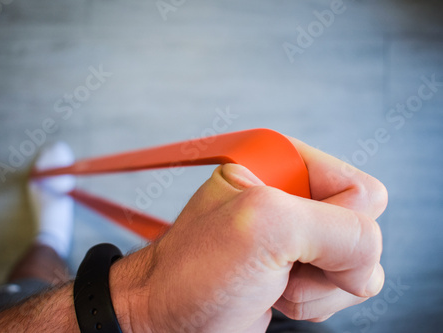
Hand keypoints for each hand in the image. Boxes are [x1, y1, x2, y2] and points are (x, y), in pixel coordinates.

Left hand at [110, 137, 387, 332]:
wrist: (170, 318)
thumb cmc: (195, 272)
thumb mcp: (265, 227)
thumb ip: (338, 229)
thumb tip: (367, 262)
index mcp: (283, 164)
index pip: (361, 190)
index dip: (337, 224)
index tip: (292, 240)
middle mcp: (294, 195)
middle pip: (364, 227)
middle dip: (329, 259)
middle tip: (279, 262)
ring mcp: (299, 235)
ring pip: (359, 262)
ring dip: (320, 286)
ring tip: (273, 280)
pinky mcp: (301, 268)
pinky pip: (344, 286)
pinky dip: (316, 302)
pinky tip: (277, 295)